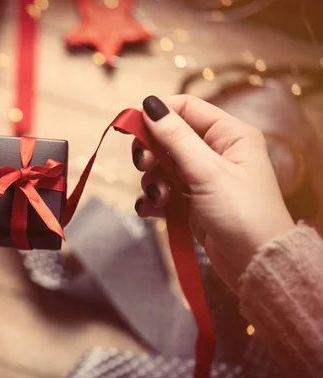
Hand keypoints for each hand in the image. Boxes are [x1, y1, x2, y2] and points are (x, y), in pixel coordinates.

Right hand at [132, 95, 294, 293]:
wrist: (255, 265)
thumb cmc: (241, 213)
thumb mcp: (207, 171)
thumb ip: (176, 137)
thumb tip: (150, 104)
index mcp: (229, 135)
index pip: (186, 108)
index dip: (157, 114)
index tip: (131, 127)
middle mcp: (216, 152)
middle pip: (169, 138)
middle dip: (152, 153)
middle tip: (145, 165)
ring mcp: (203, 178)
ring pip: (162, 167)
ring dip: (153, 181)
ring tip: (161, 199)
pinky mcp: (192, 203)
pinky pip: (163, 192)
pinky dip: (154, 200)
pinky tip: (153, 211)